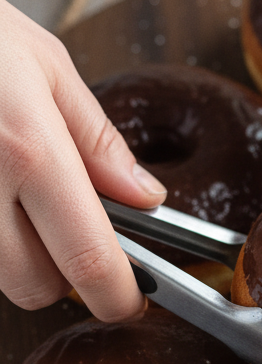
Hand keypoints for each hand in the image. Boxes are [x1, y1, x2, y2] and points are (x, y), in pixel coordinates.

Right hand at [0, 0, 165, 318]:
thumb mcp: (45, 65)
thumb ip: (97, 141)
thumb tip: (146, 197)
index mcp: (28, 150)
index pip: (88, 261)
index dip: (117, 296)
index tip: (128, 298)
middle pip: (35, 288)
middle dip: (61, 273)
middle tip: (63, 225)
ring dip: (15, 255)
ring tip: (9, 187)